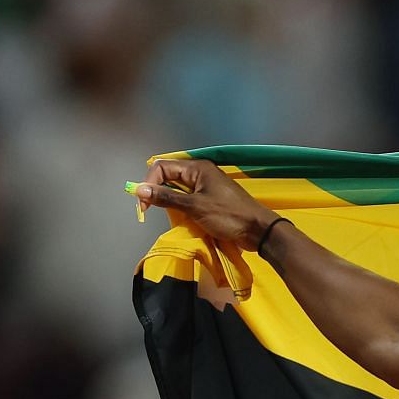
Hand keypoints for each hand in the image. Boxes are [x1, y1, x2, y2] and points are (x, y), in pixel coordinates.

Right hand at [135, 159, 276, 246]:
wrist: (259, 231)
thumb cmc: (229, 216)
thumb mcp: (195, 207)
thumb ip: (167, 198)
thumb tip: (139, 190)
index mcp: (197, 168)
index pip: (162, 167)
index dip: (149, 183)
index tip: (144, 204)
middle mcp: (200, 173)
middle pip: (168, 177)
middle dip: (157, 192)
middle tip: (150, 210)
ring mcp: (206, 186)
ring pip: (178, 189)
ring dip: (169, 201)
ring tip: (167, 214)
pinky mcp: (211, 199)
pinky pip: (189, 199)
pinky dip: (181, 208)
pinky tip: (181, 218)